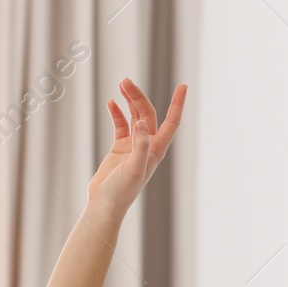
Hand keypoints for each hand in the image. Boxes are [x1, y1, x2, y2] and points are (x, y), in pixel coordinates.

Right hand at [87, 78, 187, 218]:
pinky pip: (120, 125)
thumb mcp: (133, 169)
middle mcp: (147, 146)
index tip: (183, 85)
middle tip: (125, 81)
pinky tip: (111, 103)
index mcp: (156, 150)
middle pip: (147, 114)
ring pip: (134, 116)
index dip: (178, 104)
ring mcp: (133, 146)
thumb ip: (139, 145)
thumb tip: (142, 123)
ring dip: (129, 101)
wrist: (104, 204)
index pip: (171, 122)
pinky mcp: (120, 149)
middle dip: (138, 96)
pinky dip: (117, 113)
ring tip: (121, 84)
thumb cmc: (121, 191)